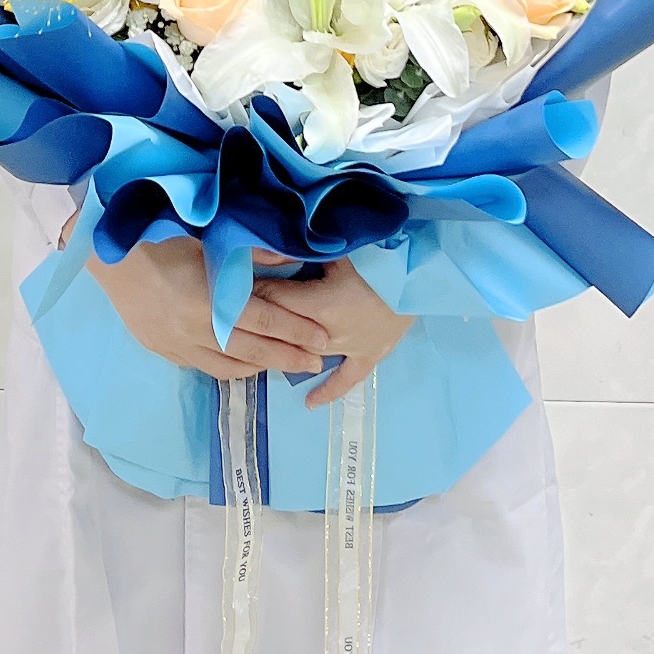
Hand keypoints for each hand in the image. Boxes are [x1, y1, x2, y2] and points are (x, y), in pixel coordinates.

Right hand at [86, 237, 331, 382]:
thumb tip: (288, 254)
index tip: (323, 339)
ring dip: (262, 366)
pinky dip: (232, 367)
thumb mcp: (206, 240)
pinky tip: (245, 364)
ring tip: (287, 364)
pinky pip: (206, 367)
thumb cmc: (157, 239)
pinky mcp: (164, 351)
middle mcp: (195, 331)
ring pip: (230, 366)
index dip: (296, 331)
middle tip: (317, 361)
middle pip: (253, 350)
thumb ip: (249, 252)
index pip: (264, 320)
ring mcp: (178, 346)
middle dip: (289, 357)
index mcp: (208, 301)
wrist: (107, 259)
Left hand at [247, 259, 412, 408]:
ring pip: (308, 356)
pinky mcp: (371, 354)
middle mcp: (329, 333)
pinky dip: (329, 391)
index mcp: (321, 305)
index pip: (274, 301)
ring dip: (286, 353)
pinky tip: (310, 404)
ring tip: (264, 353)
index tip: (231, 290)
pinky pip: (346, 379)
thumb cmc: (380, 255)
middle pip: (286, 332)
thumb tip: (272, 249)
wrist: (422, 274)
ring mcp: (351, 347)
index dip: (251, 294)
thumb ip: (305, 252)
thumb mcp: (339, 249)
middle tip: (241, 319)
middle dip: (263, 324)